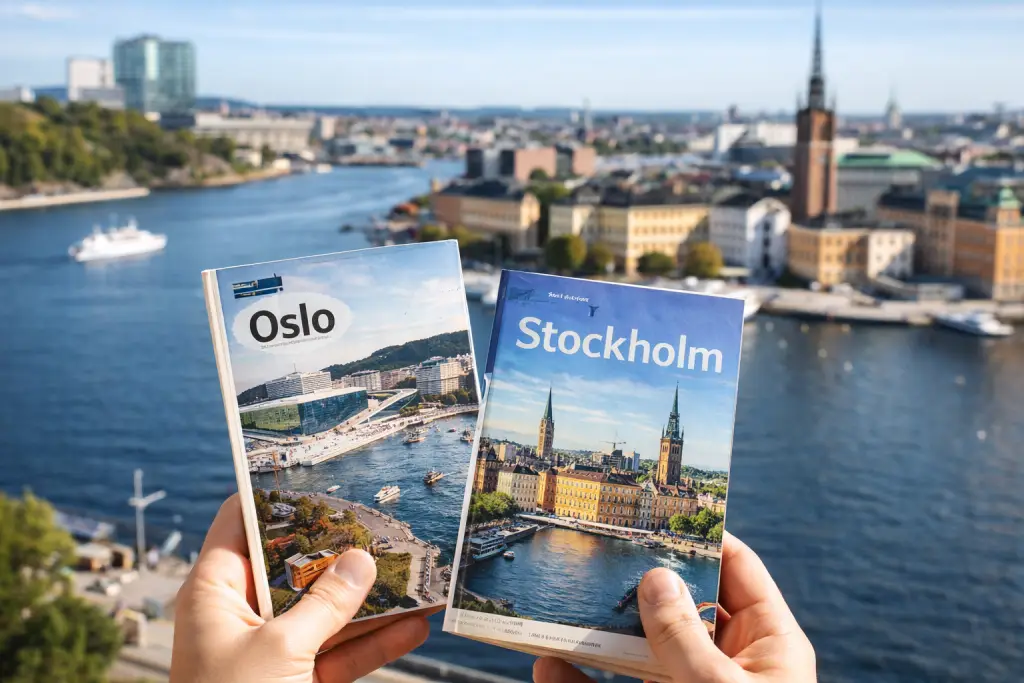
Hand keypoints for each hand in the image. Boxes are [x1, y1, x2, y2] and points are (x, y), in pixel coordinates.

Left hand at [171, 494, 430, 682]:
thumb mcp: (280, 651)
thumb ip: (325, 604)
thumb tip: (361, 560)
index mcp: (214, 593)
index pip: (239, 521)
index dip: (273, 493)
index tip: (319, 470)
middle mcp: (241, 615)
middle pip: (295, 564)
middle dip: (341, 548)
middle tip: (382, 517)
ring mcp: (272, 650)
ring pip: (326, 610)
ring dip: (371, 596)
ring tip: (415, 569)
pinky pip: (341, 652)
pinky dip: (376, 642)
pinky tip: (416, 624)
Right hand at [533, 532, 815, 682]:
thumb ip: (685, 638)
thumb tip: (655, 576)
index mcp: (769, 647)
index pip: (736, 569)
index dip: (697, 535)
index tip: (651, 507)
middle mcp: (727, 666)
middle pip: (677, 605)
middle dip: (633, 579)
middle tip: (591, 547)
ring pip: (637, 650)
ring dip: (597, 627)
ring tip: (558, 600)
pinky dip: (580, 678)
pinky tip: (549, 664)